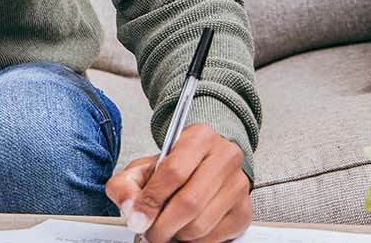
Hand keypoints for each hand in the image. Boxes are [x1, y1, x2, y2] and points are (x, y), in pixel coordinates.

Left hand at [105, 123, 250, 242]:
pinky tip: (186, 228)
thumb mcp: (143, 168)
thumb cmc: (173, 167)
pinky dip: (194, 240)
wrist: (201, 166)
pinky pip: (215, 237)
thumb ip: (127, 185)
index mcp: (199, 137)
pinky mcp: (244, 211)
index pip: (173, 172)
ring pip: (202, 224)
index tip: (138, 218)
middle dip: (162, 225)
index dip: (151, 201)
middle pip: (189, 202)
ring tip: (167, 226)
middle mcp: (225, 157)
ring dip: (177, 234)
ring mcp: (238, 185)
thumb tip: (131, 209)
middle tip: (150, 232)